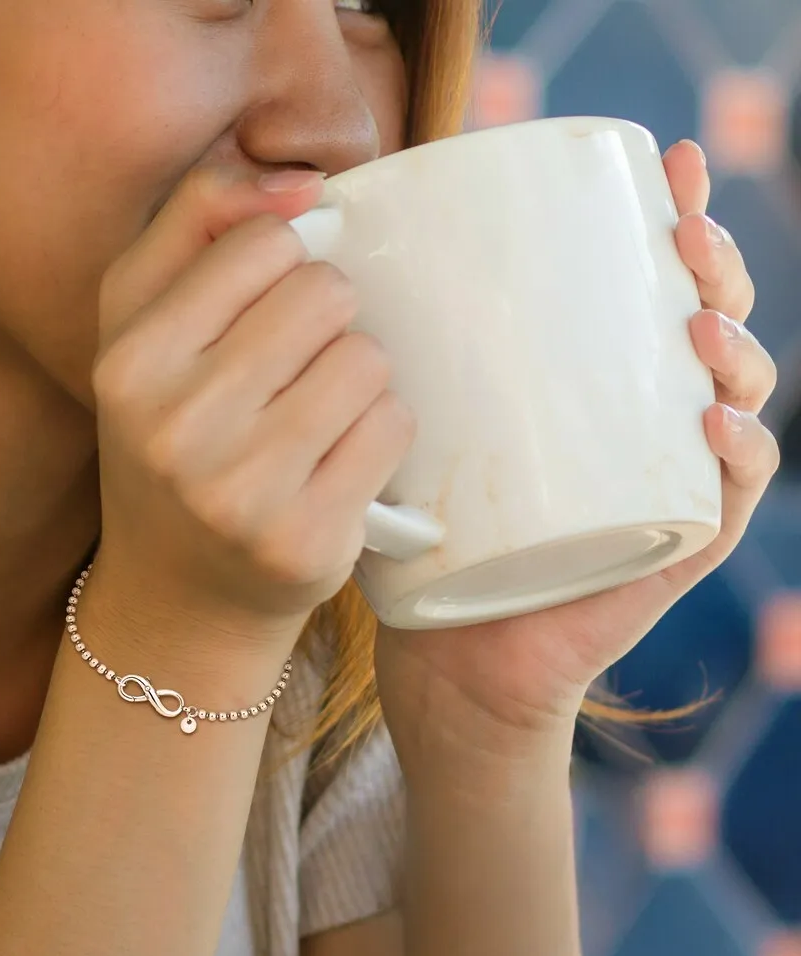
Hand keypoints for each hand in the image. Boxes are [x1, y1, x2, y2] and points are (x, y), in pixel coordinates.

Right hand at [91, 167, 415, 641]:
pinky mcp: (306, 540)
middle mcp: (175, 428)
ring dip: (355, 382)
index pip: (265, 242)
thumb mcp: (140, 327)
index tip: (259, 316)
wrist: (178, 593)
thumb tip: (301, 183)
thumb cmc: (170, 443)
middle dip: (323, 324)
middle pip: (326, 294)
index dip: (282, 268)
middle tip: (289, 377)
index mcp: (129, 363)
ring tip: (311, 424)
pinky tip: (335, 466)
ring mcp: (241, 492)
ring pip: (367, 360)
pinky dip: (378, 436)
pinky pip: (392, 426)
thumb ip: (194, 225)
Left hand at [376, 140, 779, 743]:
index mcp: (591, 392)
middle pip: (708, 327)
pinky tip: (713, 420)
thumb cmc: (432, 540)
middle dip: (713, 267)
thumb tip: (357, 269)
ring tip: (699, 318)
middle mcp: (640, 428)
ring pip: (735, 399)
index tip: (662, 160)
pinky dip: (739, 455)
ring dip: (737, 347)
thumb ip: (411, 369)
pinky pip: (729, 496)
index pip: (648, 294)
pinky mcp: (673, 549)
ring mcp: (666, 485)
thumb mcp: (422, 436)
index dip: (672, 221)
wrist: (451, 653)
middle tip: (684, 225)